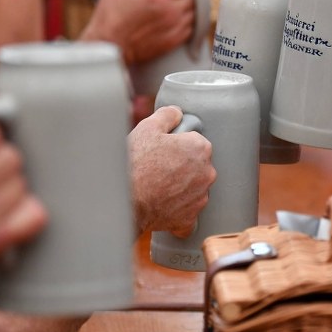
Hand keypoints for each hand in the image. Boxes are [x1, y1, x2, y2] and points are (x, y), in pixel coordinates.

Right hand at [128, 106, 215, 236]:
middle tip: (159, 167)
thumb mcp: (148, 127)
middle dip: (182, 166)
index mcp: (200, 148)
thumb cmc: (136, 163)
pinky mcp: (189, 219)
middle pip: (197, 165)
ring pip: (193, 188)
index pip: (195, 142)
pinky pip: (186, 212)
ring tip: (157, 185)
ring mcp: (199, 198)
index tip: (165, 150)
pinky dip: (176, 209)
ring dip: (180, 187)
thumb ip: (168, 115)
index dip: (178, 145)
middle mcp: (207, 173)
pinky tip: (161, 204)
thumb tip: (177, 113)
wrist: (124, 200)